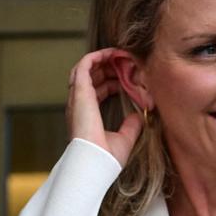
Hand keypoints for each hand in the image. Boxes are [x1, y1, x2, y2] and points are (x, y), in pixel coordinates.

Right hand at [66, 48, 142, 165]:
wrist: (96, 161)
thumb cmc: (106, 157)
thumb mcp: (124, 138)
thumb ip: (131, 126)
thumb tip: (138, 116)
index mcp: (88, 114)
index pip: (99, 90)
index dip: (113, 80)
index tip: (130, 77)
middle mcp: (80, 104)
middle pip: (93, 76)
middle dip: (110, 68)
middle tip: (129, 64)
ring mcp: (78, 97)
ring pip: (87, 69)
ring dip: (104, 59)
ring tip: (121, 55)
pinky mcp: (80, 92)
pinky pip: (83, 66)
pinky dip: (96, 56)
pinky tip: (112, 53)